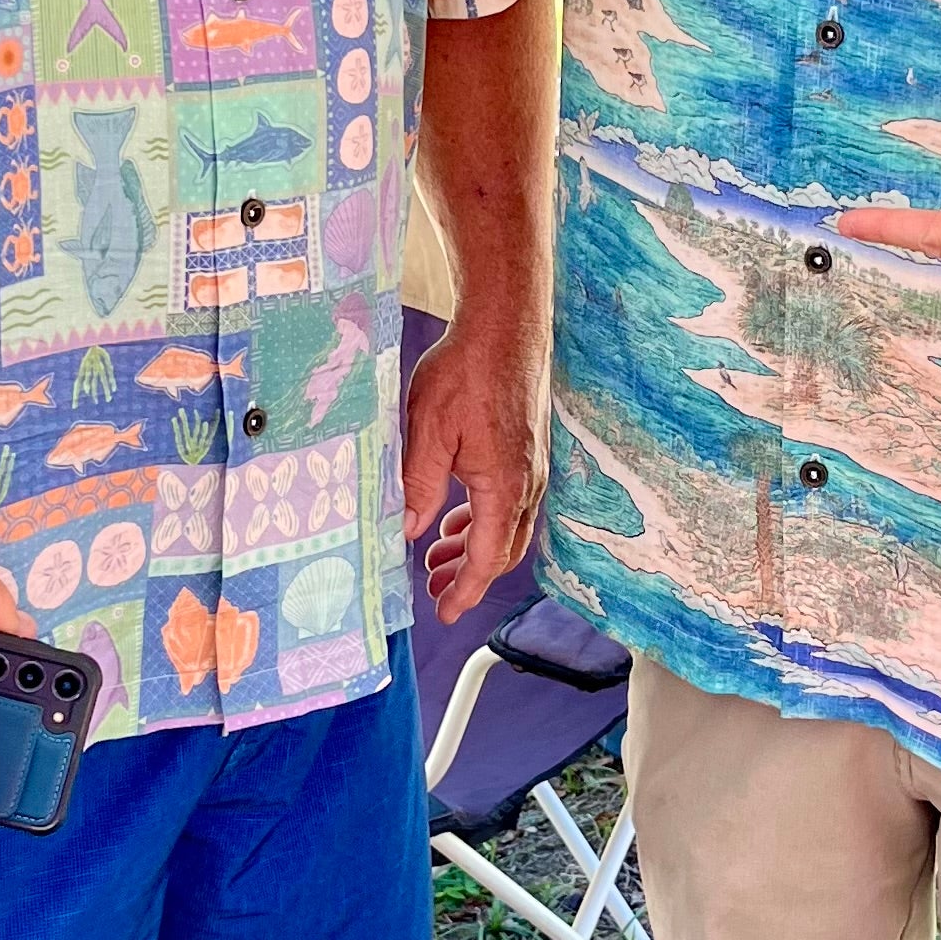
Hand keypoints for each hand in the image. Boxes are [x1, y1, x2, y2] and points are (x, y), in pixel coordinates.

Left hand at [400, 306, 548, 616]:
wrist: (505, 326)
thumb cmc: (468, 370)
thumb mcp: (427, 430)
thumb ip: (419, 485)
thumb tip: (409, 530)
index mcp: (504, 485)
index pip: (487, 558)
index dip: (465, 591)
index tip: (444, 613)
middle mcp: (526, 482)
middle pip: (502, 550)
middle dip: (467, 576)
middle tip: (434, 589)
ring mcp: (531, 467)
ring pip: (506, 527)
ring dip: (472, 548)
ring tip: (438, 558)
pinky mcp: (526, 451)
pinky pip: (509, 503)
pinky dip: (482, 521)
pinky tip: (455, 518)